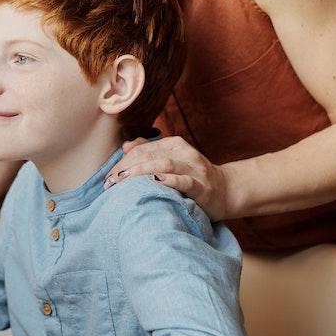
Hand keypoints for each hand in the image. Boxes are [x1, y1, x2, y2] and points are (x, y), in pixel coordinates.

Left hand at [104, 136, 234, 219]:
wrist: (226, 191)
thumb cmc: (193, 177)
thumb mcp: (172, 160)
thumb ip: (150, 151)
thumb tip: (126, 146)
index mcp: (174, 145)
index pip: (142, 149)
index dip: (123, 162)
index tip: (108, 178)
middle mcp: (184, 153)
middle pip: (150, 155)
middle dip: (127, 167)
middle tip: (110, 182)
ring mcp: (194, 169)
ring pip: (164, 164)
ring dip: (142, 171)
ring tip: (124, 179)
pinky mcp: (202, 187)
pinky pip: (185, 181)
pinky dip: (170, 180)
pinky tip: (156, 181)